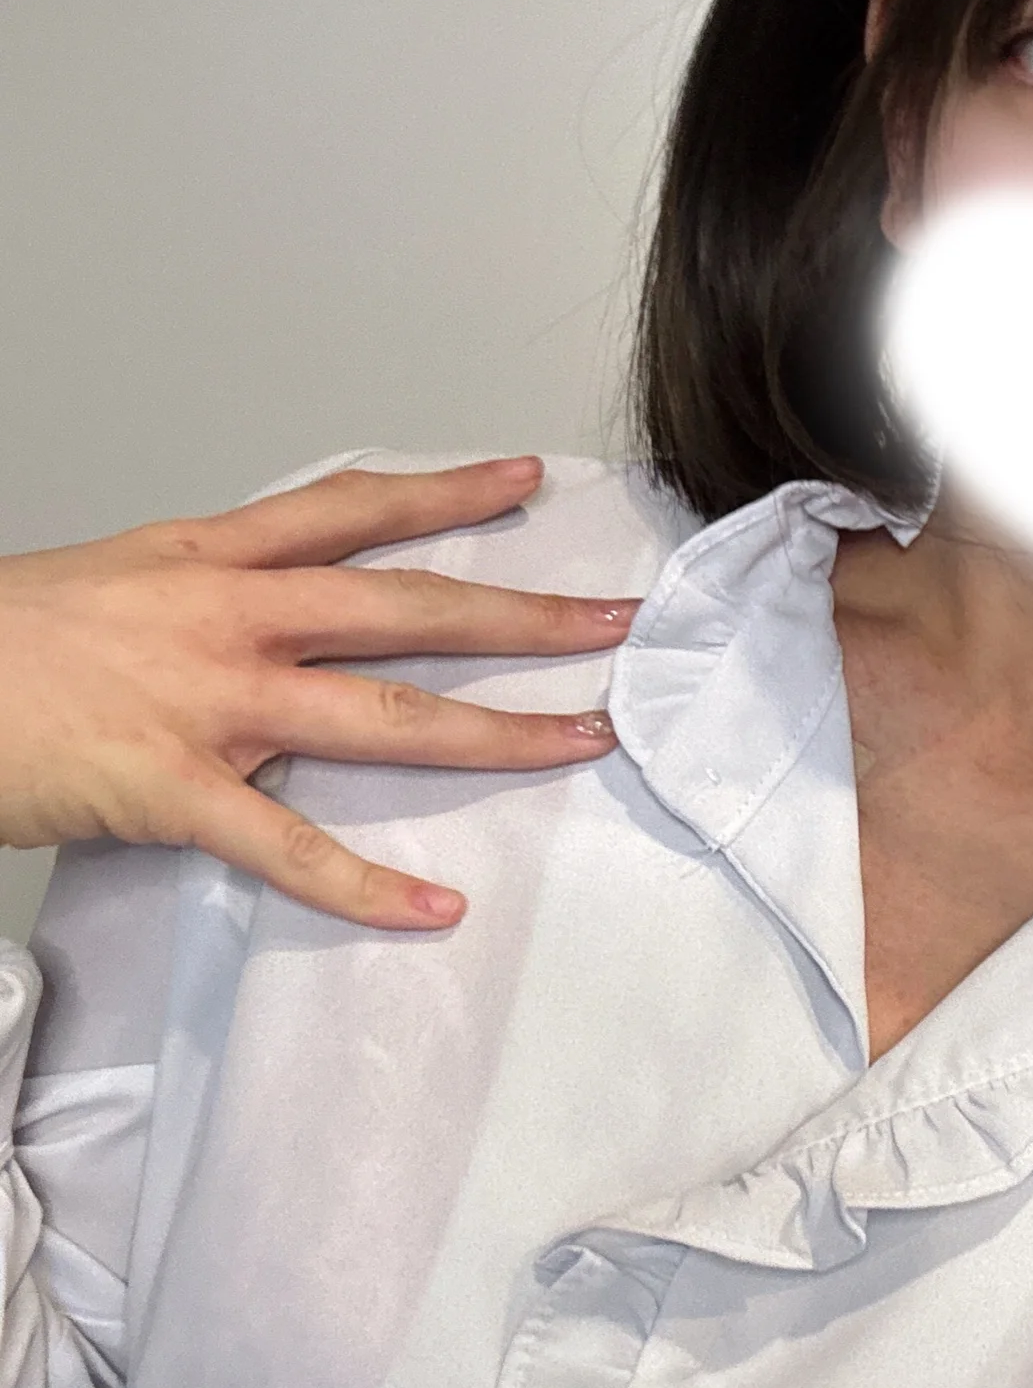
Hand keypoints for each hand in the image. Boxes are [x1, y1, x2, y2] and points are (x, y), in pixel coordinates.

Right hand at [0, 456, 641, 929]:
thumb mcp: (116, 580)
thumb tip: (279, 606)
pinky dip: (367, 885)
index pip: (352, 509)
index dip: (444, 493)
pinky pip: (290, 847)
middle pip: (408, 607)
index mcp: (208, 556)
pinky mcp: (174, 790)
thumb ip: (208, 590)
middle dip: (523, 612)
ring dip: (496, 730)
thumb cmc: (0, 641)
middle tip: (616, 619)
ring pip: (384, 715)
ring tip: (582, 738)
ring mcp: (208, 703)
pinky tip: (436, 907)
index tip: (524, 480)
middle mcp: (228, 616)